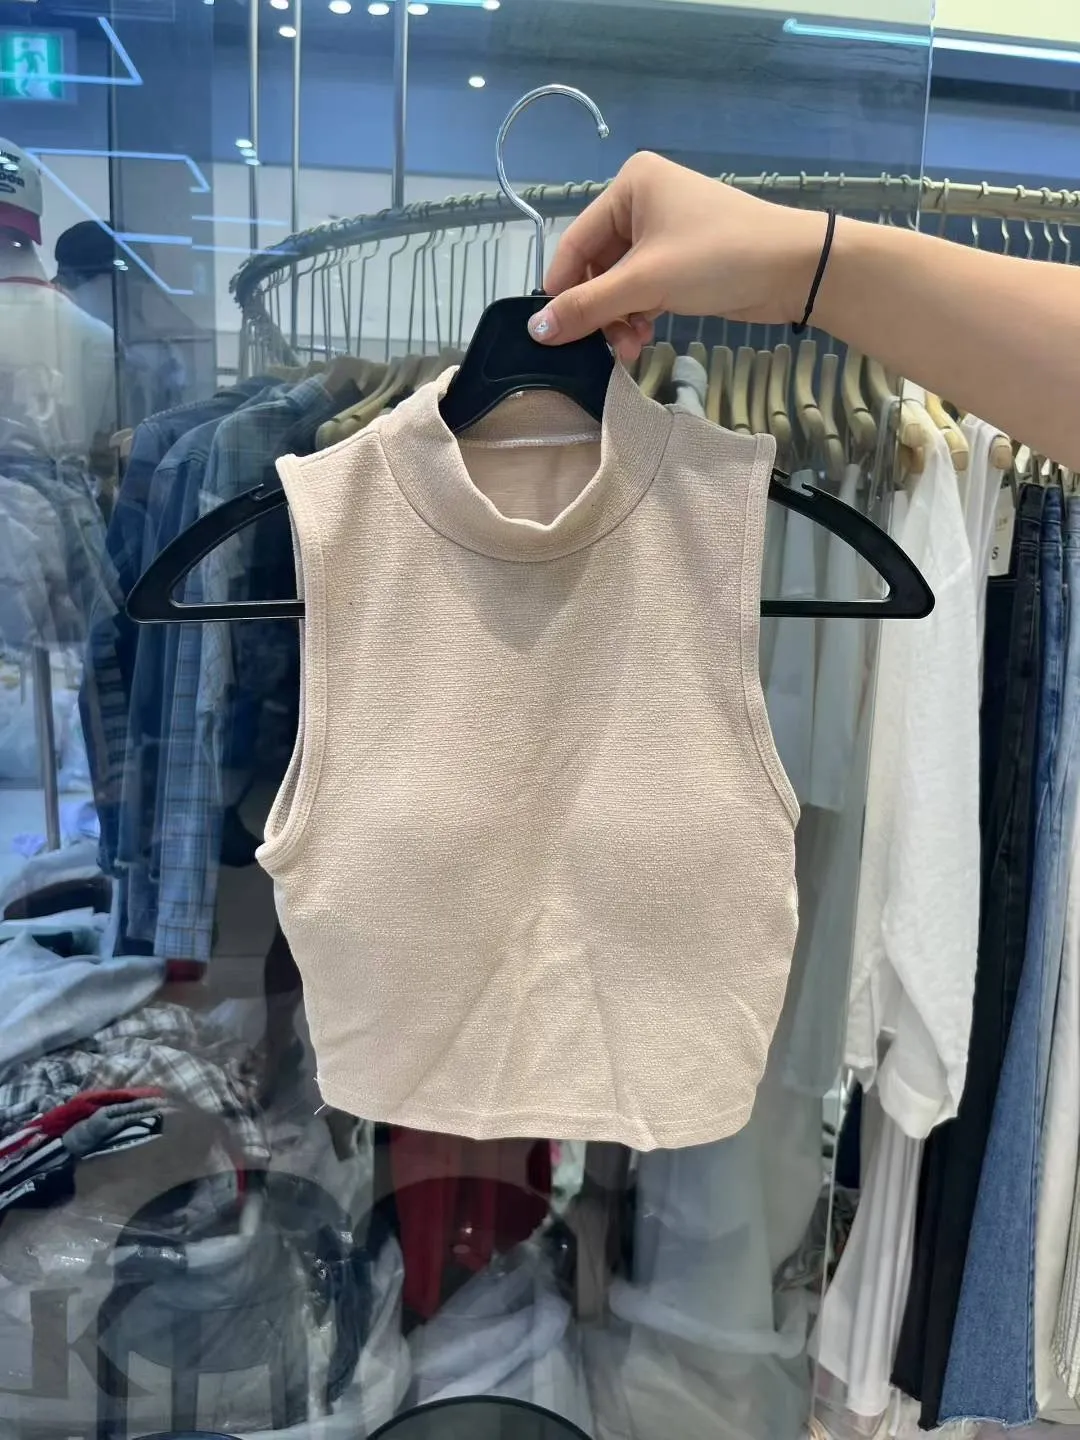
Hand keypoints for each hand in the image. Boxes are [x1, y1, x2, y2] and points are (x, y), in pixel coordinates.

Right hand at [528, 152, 827, 360]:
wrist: (794, 268)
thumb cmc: (717, 258)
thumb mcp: (646, 282)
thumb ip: (587, 306)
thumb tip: (535, 330)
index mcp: (629, 185)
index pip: (575, 243)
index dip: (563, 291)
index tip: (556, 335)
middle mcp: (642, 200)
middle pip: (596, 265)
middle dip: (600, 310)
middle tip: (607, 347)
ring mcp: (664, 230)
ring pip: (620, 282)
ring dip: (620, 318)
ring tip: (630, 348)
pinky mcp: (682, 258)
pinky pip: (644, 288)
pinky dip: (639, 313)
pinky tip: (644, 337)